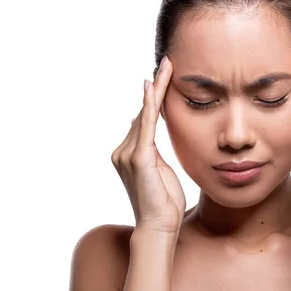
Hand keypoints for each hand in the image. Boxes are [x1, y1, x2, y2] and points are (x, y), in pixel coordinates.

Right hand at [111, 56, 185, 233]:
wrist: (159, 227)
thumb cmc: (164, 203)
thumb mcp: (160, 170)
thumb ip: (152, 150)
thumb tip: (146, 130)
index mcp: (129, 154)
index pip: (144, 119)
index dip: (152, 98)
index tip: (161, 76)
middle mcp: (123, 151)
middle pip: (144, 113)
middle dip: (156, 87)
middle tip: (167, 62)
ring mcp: (128, 154)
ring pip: (145, 116)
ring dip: (156, 90)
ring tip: (167, 67)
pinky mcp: (139, 159)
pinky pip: (146, 126)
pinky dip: (150, 105)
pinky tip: (153, 87)